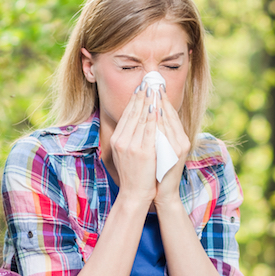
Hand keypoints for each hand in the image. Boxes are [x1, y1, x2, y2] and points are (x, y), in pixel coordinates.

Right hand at [107, 81, 158, 208]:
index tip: (142, 87)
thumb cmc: (133, 175)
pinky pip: (149, 130)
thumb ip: (129, 138)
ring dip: (149, 102)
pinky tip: (158, 107)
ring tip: (155, 89)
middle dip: (142, 96)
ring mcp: (131, 146)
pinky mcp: (143, 151)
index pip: (127, 115)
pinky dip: (153, 117)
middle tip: (149, 81)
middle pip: (133, 113)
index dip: (134, 99)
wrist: (134, 194)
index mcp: (116, 140)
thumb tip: (136, 122)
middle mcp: (121, 140)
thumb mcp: (125, 154)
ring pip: (141, 118)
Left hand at [154, 93, 190, 208]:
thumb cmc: (159, 171)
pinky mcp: (177, 153)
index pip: (170, 113)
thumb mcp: (160, 150)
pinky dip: (161, 121)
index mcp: (179, 138)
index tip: (153, 85)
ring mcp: (181, 146)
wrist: (163, 193)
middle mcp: (182, 140)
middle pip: (170, 114)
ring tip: (152, 91)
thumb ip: (158, 135)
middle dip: (160, 97)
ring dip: (160, 105)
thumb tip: (150, 117)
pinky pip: (167, 132)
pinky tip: (154, 110)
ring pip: (169, 121)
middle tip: (152, 82)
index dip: (162, 99)